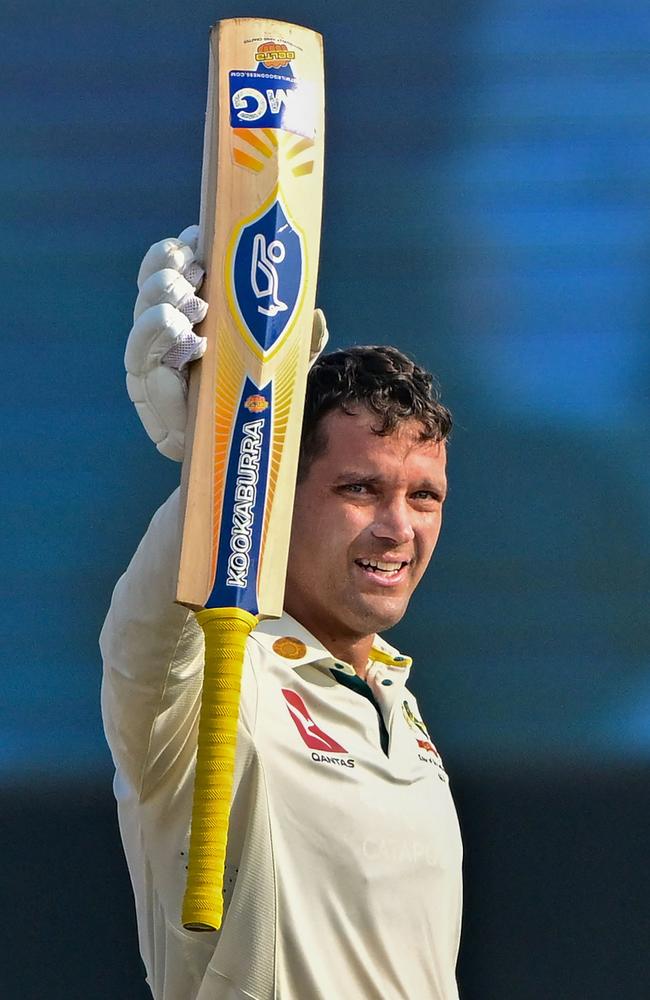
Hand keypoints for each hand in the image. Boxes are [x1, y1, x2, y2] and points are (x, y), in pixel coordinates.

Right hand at [125, 226, 328, 461]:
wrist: (239, 463)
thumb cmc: (256, 407)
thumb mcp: (281, 368)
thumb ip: (296, 343)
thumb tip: (315, 315)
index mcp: (188, 320)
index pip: (169, 272)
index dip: (178, 250)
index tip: (199, 236)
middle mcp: (163, 340)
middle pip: (149, 288)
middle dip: (169, 270)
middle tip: (199, 273)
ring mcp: (152, 367)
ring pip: (143, 319)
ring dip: (164, 305)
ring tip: (195, 311)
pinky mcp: (151, 397)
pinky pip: (145, 363)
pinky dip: (163, 343)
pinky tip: (192, 343)